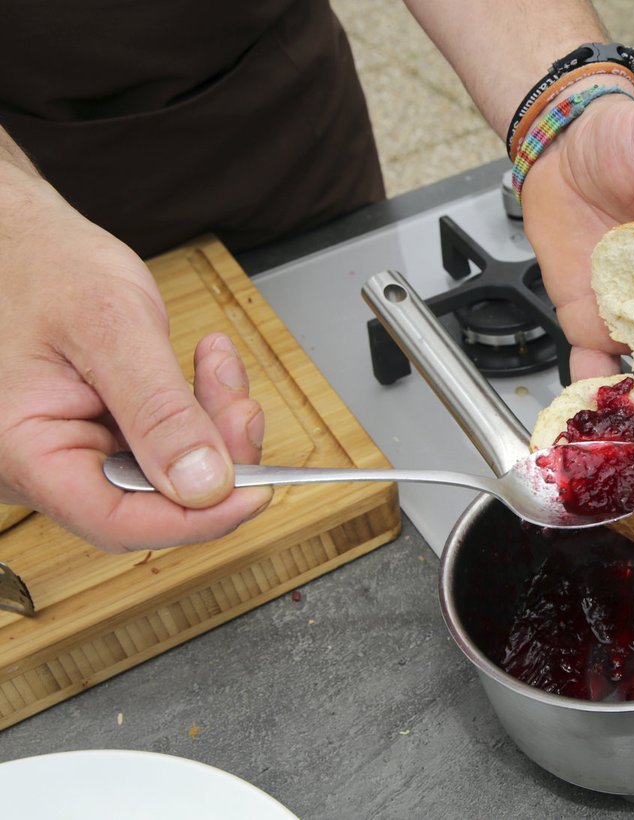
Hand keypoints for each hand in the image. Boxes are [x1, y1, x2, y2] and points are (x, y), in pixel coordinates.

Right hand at [0, 170, 272, 552]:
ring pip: (167, 473)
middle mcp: (41, 465)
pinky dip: (197, 409)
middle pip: (151, 502)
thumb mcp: (112, 329)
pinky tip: (206, 366)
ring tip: (219, 368)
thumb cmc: (46, 266)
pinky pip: (164, 444)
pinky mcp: (98, 436)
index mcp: (23, 451)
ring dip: (211, 426)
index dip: (198, 518)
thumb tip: (205, 485)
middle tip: (241, 408)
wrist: (27, 240)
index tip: (257, 492)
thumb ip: (159, 411)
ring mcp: (70, 452)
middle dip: (214, 458)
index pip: (119, 522)